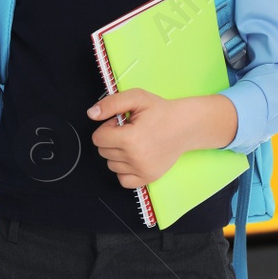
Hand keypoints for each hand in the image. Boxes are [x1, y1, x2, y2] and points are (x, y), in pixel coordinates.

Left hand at [88, 90, 238, 187]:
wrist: (186, 126)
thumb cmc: (162, 112)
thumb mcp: (137, 98)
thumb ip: (111, 103)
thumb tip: (91, 113)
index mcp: (130, 139)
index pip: (98, 138)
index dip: (108, 127)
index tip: (121, 123)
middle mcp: (136, 158)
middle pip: (103, 152)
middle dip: (112, 139)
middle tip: (130, 131)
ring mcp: (142, 170)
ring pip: (111, 165)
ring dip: (118, 154)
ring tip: (135, 142)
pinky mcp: (148, 178)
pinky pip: (123, 180)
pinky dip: (125, 170)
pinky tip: (135, 157)